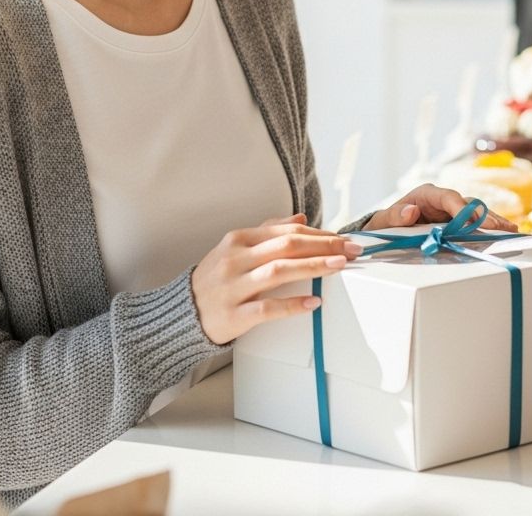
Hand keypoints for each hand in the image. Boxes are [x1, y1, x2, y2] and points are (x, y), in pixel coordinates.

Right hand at [191, 214, 360, 344]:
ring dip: (314, 267)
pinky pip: (266, 308)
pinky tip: (313, 302)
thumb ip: (268, 231)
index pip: (287, 231)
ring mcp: (233, 287)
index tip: (343, 239)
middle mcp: (236, 259)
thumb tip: (301, 217)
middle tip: (351, 250)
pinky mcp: (233, 315)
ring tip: (339, 266)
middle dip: (324, 246)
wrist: (180, 313)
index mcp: (239, 239)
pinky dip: (292, 305)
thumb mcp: (237, 248)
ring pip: (279, 271)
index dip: (319, 234)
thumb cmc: (215, 279)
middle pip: (287, 246)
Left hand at [363, 183, 517, 232]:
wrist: (389, 227)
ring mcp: (453, 209)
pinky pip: (477, 221)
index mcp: (427, 194)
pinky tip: (507, 233)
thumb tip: (411, 211)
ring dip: (493, 221)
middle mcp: (444, 198)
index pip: (448, 197)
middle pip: (468, 203)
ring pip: (477, 211)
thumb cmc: (387, 222)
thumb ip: (396, 216)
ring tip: (512, 231)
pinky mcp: (458, 220)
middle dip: (484, 215)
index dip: (462, 208)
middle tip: (500, 228)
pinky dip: (491, 226)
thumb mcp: (386, 220)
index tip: (472, 221)